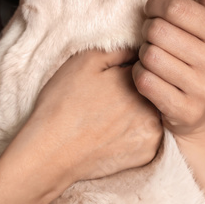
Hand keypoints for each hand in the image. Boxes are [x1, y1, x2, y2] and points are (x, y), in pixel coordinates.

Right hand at [11, 48, 163, 188]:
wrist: (51, 152)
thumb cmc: (63, 103)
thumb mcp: (85, 62)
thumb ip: (119, 51)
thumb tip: (140, 50)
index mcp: (139, 80)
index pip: (145, 67)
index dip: (125, 70)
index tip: (108, 80)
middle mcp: (152, 105)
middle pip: (151, 90)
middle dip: (135, 90)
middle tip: (107, 100)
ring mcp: (153, 131)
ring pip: (151, 113)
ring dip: (138, 112)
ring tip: (108, 118)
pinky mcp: (148, 153)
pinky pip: (148, 136)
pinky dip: (136, 134)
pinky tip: (113, 135)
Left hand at [132, 0, 204, 138]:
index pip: (176, 7)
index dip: (156, 5)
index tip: (154, 11)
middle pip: (158, 31)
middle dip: (148, 30)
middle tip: (153, 36)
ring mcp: (203, 90)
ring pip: (149, 56)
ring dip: (144, 53)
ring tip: (155, 55)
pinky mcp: (184, 112)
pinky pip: (144, 81)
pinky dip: (139, 74)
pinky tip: (151, 75)